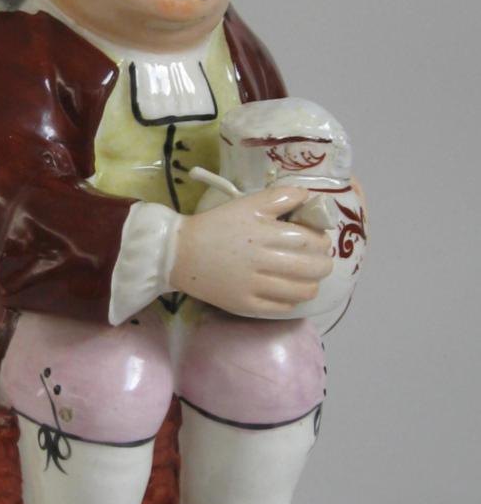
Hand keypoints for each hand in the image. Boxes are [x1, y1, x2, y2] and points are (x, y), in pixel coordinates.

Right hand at [170, 186, 333, 317]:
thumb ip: (281, 196)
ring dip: (312, 284)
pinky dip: (291, 300)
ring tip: (307, 278)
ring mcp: (254, 286)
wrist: (180, 252)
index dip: (322, 241)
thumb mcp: (247, 203)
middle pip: (313, 268)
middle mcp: (263, 261)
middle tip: (318, 260)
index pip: (310, 240)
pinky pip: (281, 308)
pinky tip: (287, 292)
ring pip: (302, 292)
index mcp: (265, 233)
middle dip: (324, 264)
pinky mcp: (245, 305)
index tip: (318, 239)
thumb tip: (309, 196)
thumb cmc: (217, 224)